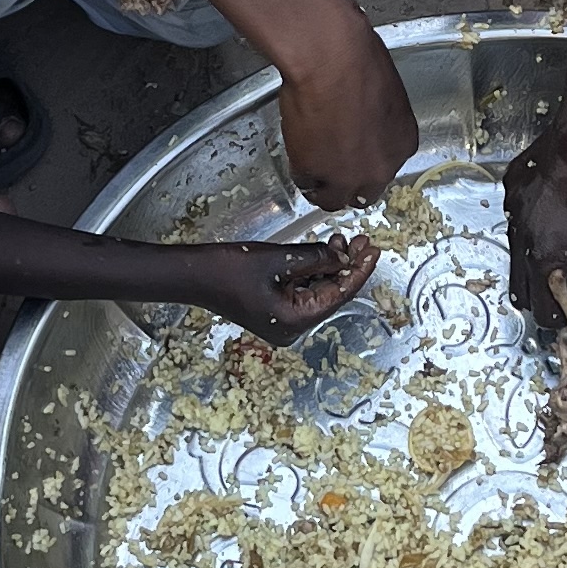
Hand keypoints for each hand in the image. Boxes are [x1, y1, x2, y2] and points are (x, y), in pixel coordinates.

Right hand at [186, 234, 380, 341]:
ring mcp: (284, 321)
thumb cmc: (229, 269)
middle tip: (362, 241)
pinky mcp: (276, 310)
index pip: (338, 295)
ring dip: (330, 265)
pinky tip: (324, 250)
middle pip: (331, 294)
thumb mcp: (279, 259)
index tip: (373, 251)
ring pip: (318, 291)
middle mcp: (293, 327)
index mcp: (295, 321)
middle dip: (346, 266)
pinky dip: (314, 271)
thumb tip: (343, 256)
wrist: (193, 274)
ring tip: (344, 240)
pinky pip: (303, 290)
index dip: (358, 271)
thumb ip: (316, 258)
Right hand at [277, 16, 416, 212]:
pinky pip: (305, 181)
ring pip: (333, 199)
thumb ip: (377, 120)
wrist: (331, 62)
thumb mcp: (384, 94)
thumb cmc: (359, 62)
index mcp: (403, 143)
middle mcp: (381, 167)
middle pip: (365, 193)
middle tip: (332, 172)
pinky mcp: (316, 173)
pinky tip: (296, 155)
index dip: (367, 164)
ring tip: (311, 173)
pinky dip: (300, 171)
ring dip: (322, 188)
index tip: (355, 157)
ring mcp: (347, 176)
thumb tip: (363, 118)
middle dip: (349, 185)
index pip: (386, 169)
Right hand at [504, 83, 566, 321]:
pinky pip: (519, 218)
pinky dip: (536, 226)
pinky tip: (563, 211)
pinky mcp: (514, 184)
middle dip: (545, 294)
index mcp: (545, 251)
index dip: (562, 317)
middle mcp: (520, 232)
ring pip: (517, 251)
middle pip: (521, 285)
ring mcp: (512, 206)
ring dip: (540, 259)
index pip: (542, 307)